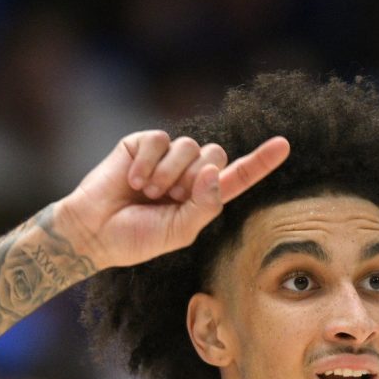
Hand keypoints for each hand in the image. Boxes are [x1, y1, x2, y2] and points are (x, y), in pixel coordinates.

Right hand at [53, 130, 289, 270]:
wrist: (94, 231)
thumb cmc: (136, 238)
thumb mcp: (180, 232)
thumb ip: (204, 205)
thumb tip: (215, 171)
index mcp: (202, 197)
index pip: (238, 177)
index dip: (260, 162)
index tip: (284, 145)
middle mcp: (188, 173)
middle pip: (215, 155)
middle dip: (194, 178)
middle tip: (168, 198)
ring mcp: (166, 156)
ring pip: (190, 147)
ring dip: (169, 174)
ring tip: (147, 193)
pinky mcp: (143, 143)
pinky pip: (160, 140)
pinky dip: (148, 163)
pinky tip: (132, 180)